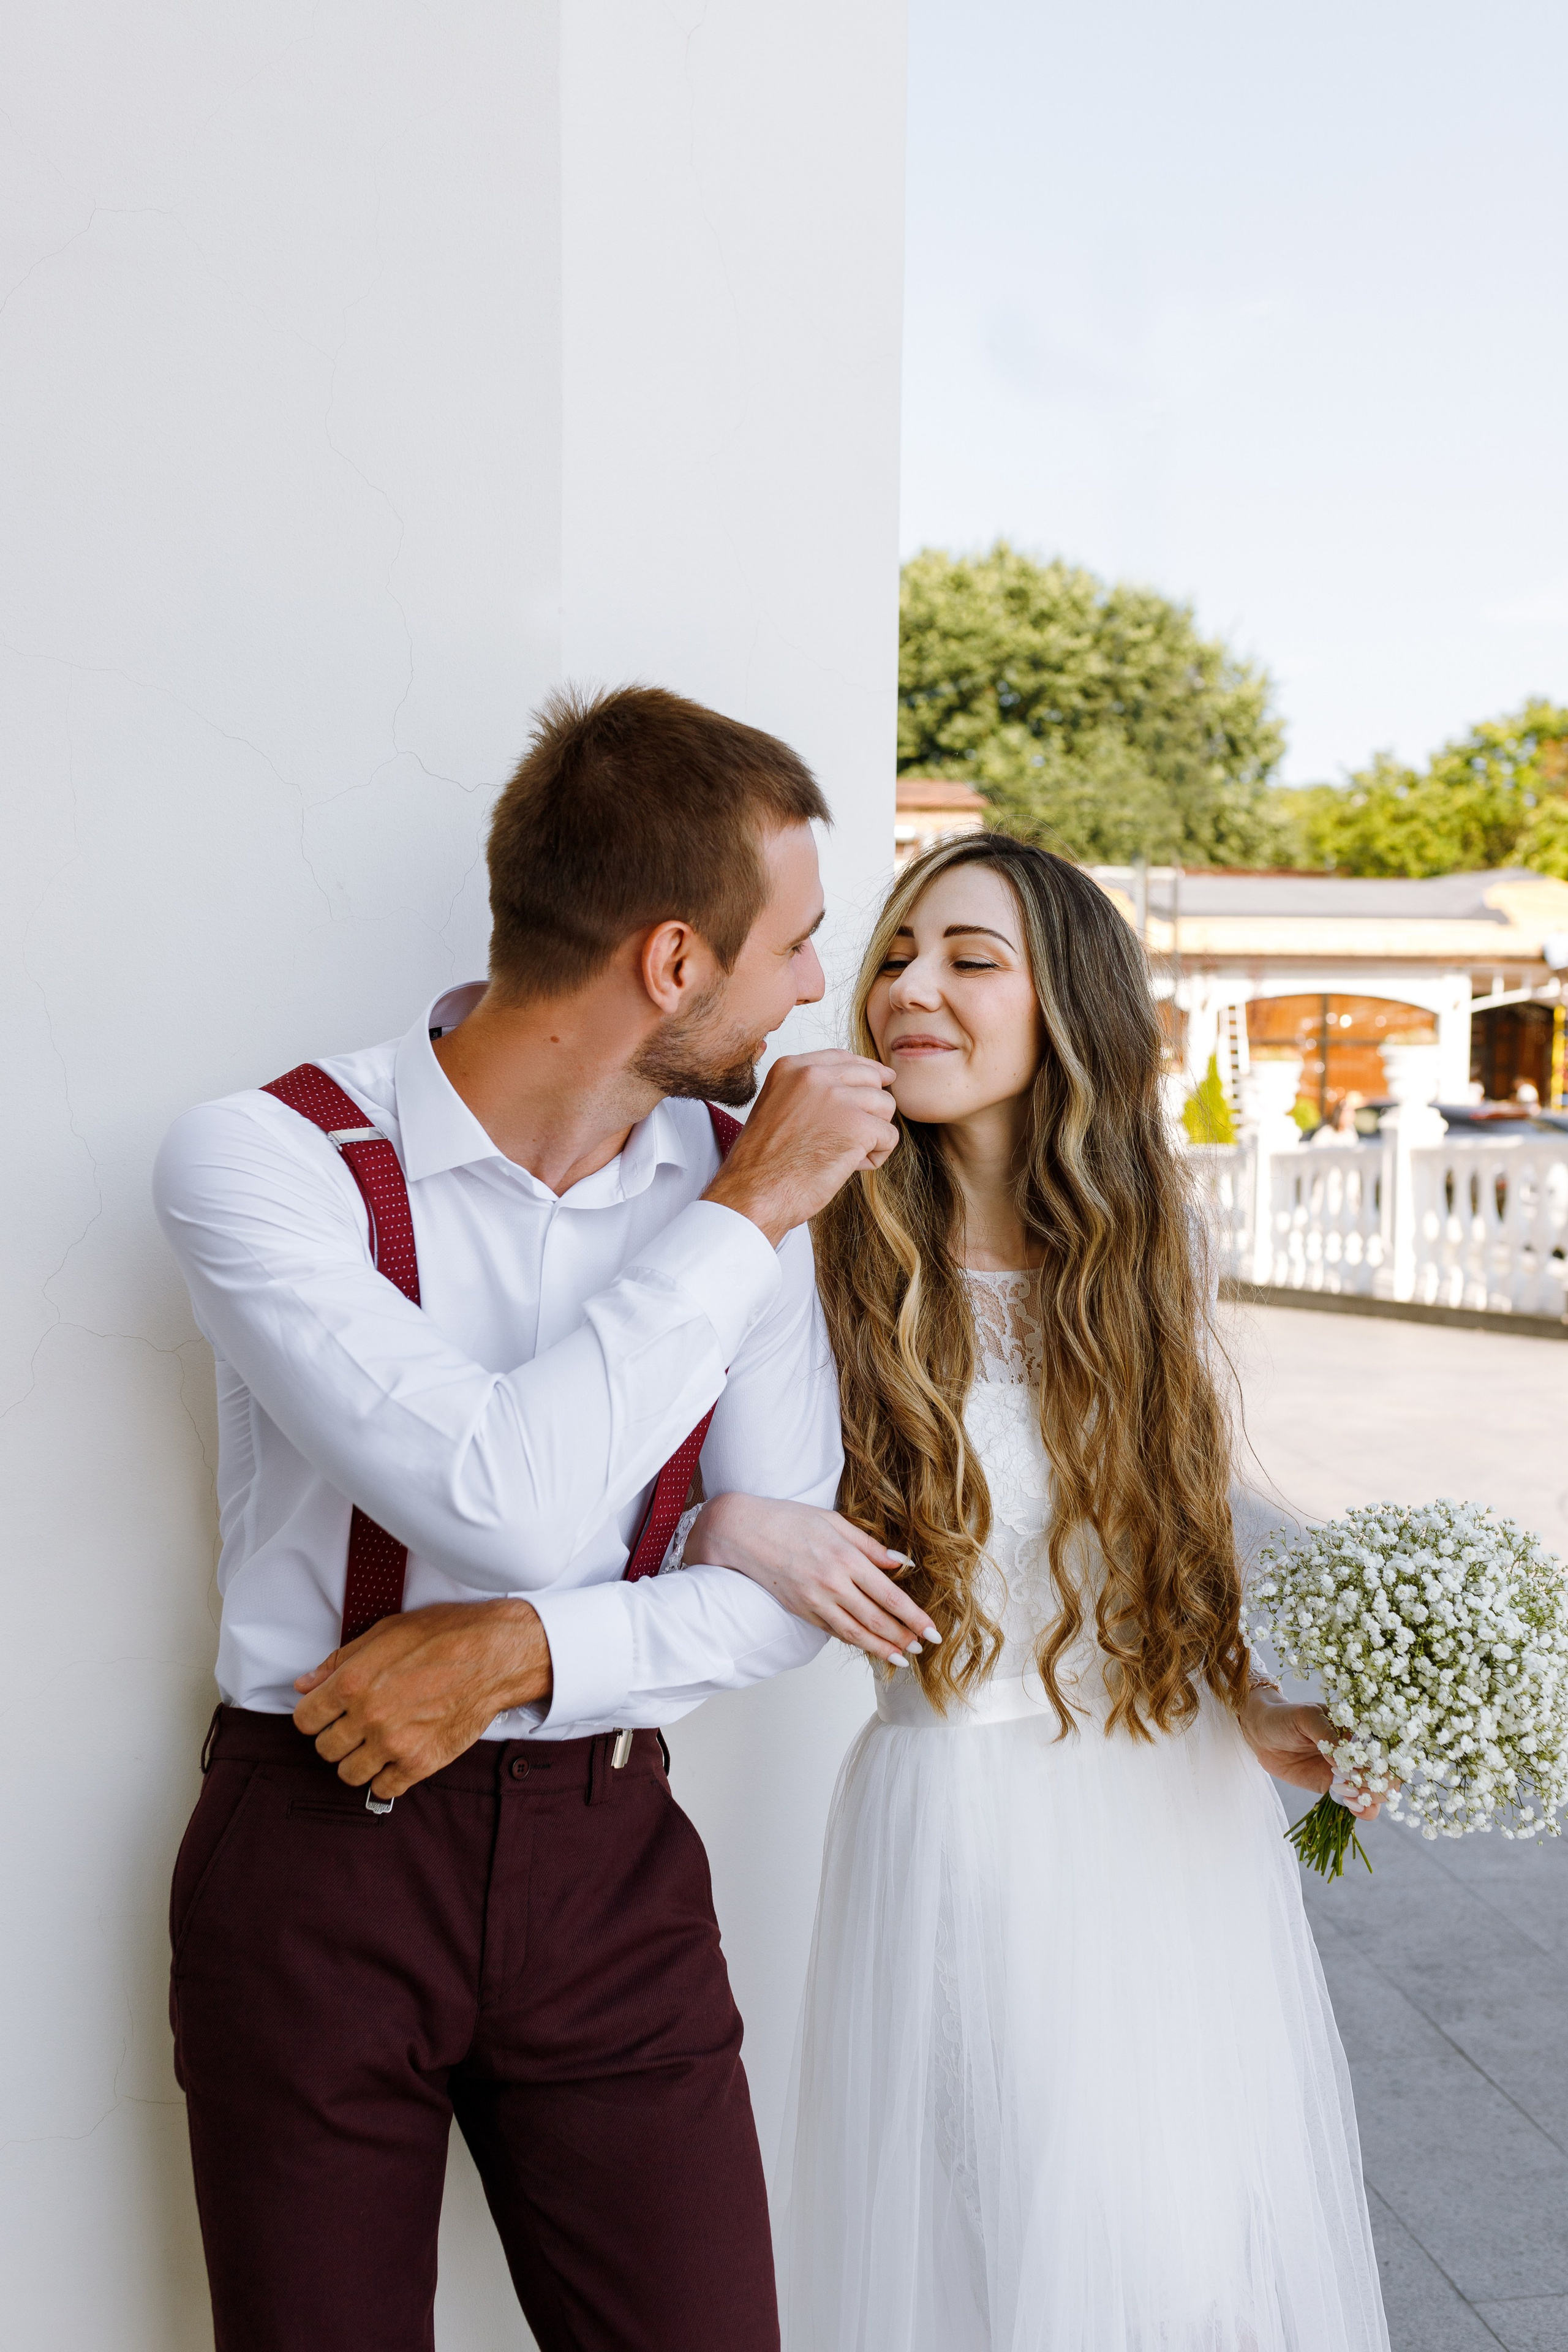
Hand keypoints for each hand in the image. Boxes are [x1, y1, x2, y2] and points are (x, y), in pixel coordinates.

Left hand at [291, 1598, 551, 1800]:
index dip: (314, 1715)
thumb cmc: (442, 1635)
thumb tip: (304, 1684)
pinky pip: (384, 1789)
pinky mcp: (421, 1763)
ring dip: (358, 1761)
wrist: (493, 1655)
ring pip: (349, 1774)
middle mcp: (368, 1716)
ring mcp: (394, 1744)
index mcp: (352, 1682)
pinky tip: (397, 1758)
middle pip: (325, 1749)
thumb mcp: (384, 1633)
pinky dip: (386, 1778)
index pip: (305, 1719)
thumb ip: (339, 1661)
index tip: (328, 1713)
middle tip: (356, 1725)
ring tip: (376, 1743)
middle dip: (336, 1737)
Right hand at [688, 1491, 939, 1667]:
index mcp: (846, 1558)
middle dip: (903, 1637)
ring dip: (881, 1648)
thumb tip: (902, 1562)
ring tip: (901, 1657)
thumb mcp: (835, 1522)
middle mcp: (833, 1584)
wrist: (742, 1532)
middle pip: (876, 1620)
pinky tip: (868, 1646)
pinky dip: (854, 1642)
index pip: (890, 1596)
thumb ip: (870, 1545)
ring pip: (855, 1633)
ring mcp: (815, 1601)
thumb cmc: (789, 1519)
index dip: (914, 1617)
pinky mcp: (800, 1610)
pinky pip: (832, 1631)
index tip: (932, 1630)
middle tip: (922, 1648)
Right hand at [703, 1049, 896, 1243]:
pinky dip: (877, 1156)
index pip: (843, 1058)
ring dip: (874, 1134)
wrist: (754, 1193)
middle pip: (871, 1079)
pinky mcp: (857, 1126)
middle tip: (851, 1138)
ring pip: (885, 1106)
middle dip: (870, 1109)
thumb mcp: (777, 1109)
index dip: (868, 1071)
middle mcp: (814, 1075)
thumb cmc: (762, 1164)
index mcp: (791, 1068)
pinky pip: (890, 1136)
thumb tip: (853, 1090)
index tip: (883, 1079)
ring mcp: (837, 1098)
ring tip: (846, 1155)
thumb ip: (809, 1094)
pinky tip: (851, 1167)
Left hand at [1241, 1687, 1383, 1818]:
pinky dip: (1364, 1810)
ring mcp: (1350, 1771)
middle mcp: (1359, 1751)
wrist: (1263, 1734)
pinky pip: (1359, 1804)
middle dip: (1378, 1782)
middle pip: (1387, 1772)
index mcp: (1357, 1728)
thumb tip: (1343, 1760)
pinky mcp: (1337, 1788)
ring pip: (1378, 1791)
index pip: (1384, 1746)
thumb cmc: (1285, 1718)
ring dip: (1372, 1798)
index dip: (1382, 1759)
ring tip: (1350, 1797)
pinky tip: (1353, 1808)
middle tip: (1356, 1785)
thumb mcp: (1305, 1718)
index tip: (1363, 1766)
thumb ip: (1326, 1736)